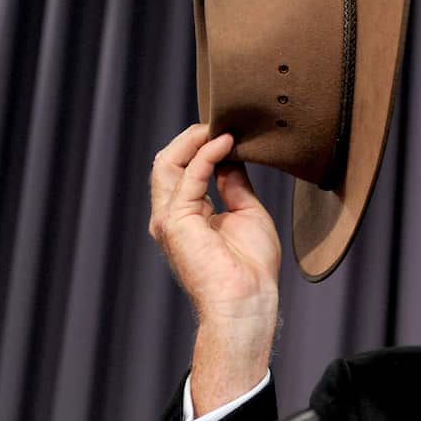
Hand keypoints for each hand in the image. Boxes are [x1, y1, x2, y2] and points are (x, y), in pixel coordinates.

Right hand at [149, 124, 280, 413]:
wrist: (246, 302)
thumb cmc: (251, 269)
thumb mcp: (247, 214)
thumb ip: (235, 185)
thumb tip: (232, 158)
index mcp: (188, 216)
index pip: (184, 170)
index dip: (203, 147)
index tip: (228, 129)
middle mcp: (172, 216)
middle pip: (169, 163)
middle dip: (193, 137)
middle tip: (221, 119)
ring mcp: (169, 218)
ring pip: (169, 164)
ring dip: (195, 140)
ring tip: (220, 124)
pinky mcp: (175, 220)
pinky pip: (189, 176)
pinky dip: (206, 154)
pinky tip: (225, 141)